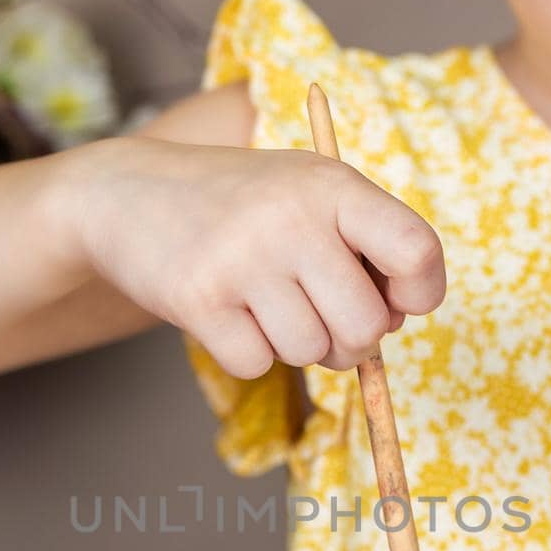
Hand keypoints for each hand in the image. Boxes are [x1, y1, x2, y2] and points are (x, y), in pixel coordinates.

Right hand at [67, 136, 445, 377]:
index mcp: (333, 185)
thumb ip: (363, 249)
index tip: (400, 302)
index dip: (422, 292)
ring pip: (310, 353)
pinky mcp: (198, 299)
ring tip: (264, 303)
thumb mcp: (308, 195)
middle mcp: (291, 218)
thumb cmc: (241, 204)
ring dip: (294, 345)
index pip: (416, 250)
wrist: (128, 192)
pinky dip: (247, 352)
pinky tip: (227, 311)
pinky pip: (256, 365)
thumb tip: (394, 324)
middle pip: (366, 327)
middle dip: (350, 341)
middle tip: (321, 316)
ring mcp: (242, 259)